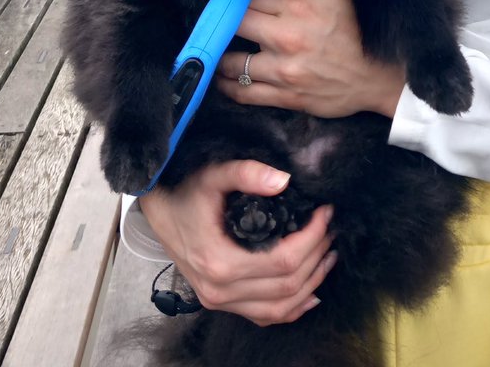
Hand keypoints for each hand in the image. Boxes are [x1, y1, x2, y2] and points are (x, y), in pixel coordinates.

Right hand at [139, 159, 336, 325]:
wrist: (158, 211)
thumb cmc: (185, 192)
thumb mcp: (214, 174)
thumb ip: (247, 173)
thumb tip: (284, 180)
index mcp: (219, 261)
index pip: (282, 260)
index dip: (311, 238)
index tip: (325, 214)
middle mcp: (220, 290)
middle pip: (286, 285)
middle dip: (316, 256)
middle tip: (331, 229)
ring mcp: (220, 301)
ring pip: (279, 308)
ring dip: (311, 283)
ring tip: (328, 254)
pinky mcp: (221, 302)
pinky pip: (264, 316)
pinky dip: (291, 308)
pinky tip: (310, 291)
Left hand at [216, 0, 405, 118]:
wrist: (383, 78)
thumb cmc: (362, 32)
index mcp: (299, 7)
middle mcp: (286, 38)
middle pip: (235, 23)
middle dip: (224, 20)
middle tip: (218, 19)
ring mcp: (284, 70)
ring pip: (232, 62)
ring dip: (220, 56)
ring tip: (215, 50)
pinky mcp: (287, 97)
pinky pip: (245, 93)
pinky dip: (228, 86)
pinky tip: (222, 79)